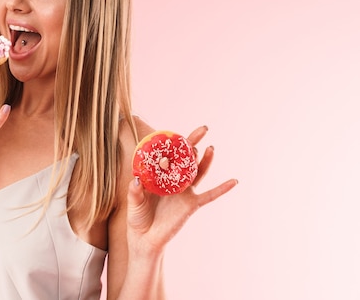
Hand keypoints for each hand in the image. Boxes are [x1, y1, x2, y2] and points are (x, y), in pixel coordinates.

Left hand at [126, 125, 237, 255]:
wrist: (145, 239)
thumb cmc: (138, 217)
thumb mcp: (133, 202)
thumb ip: (135, 191)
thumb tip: (138, 180)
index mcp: (160, 176)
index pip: (168, 155)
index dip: (174, 143)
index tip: (176, 131)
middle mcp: (174, 181)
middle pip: (187, 159)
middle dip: (194, 144)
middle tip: (203, 129)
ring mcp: (185, 192)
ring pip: (198, 172)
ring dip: (206, 160)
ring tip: (211, 148)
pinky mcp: (192, 205)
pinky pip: (210, 195)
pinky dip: (222, 189)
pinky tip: (234, 181)